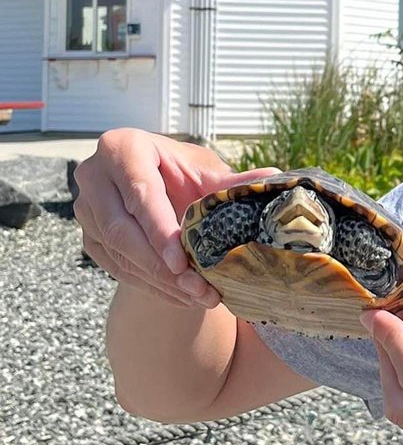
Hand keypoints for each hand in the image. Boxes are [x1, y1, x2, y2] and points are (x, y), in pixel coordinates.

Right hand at [74, 128, 278, 309]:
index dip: (160, 231)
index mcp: (122, 147)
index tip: (182, 263)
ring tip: (198, 297)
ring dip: (159, 281)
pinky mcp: (88, 236)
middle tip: (198, 289)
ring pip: (118, 253)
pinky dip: (150, 286)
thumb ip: (234, 181)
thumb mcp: (205, 171)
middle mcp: (95, 176)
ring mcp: (86, 209)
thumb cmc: (182, 171)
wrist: (155, 182)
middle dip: (161, 266)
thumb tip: (275, 177)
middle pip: (123, 230)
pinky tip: (180, 297)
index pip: (140, 193)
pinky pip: (116, 268)